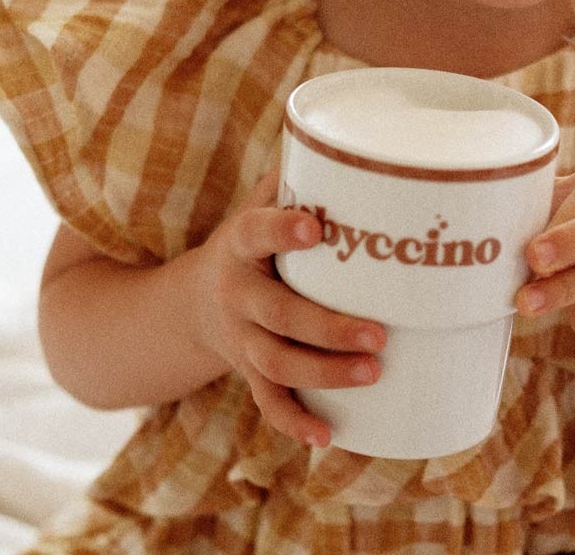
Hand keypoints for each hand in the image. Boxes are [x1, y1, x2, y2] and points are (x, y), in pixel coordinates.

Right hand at [193, 170, 385, 446]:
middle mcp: (237, 294)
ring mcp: (240, 337)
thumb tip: (352, 139)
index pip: (256, 232)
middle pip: (278, 315)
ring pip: (277, 363)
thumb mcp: (259, 205)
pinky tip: (327, 437)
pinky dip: (294, 421)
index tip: (317, 228)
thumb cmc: (252, 242)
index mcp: (240, 245)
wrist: (194, 301)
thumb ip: (297, 179)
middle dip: (328, 327)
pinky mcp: (247, 369)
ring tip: (374, 372)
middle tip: (379, 334)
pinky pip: (267, 401)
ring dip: (325, 373)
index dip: (282, 229)